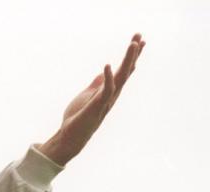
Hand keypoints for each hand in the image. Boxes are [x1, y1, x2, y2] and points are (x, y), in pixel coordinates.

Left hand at [38, 33, 145, 165]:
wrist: (70, 137)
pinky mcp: (96, 106)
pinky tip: (107, 65)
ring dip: (127, 61)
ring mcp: (105, 101)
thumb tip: (104, 72)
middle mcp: (111, 95)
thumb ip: (96, 84)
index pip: (123, 71)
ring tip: (133, 44)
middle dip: (133, 54)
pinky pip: (105, 91)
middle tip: (140, 36)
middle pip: (126, 72)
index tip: (138, 40)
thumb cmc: (78, 118)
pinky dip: (107, 78)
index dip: (131, 56)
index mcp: (109, 91)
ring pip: (121, 78)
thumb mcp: (87, 96)